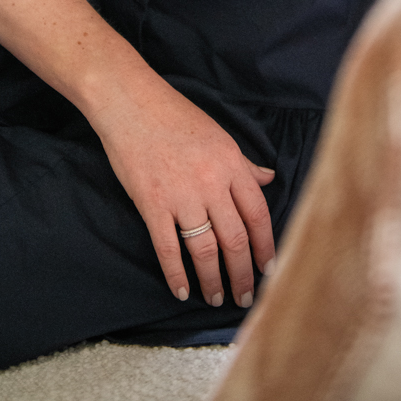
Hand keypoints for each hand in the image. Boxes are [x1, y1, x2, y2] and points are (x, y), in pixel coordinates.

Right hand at [91, 78, 275, 308]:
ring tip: (217, 297)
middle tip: (246, 297)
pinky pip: (168, 248)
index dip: (266, 247)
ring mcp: (181, 195)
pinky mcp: (152, 203)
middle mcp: (211, 182)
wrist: (130, 103)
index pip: (258, 215)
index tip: (270, 270)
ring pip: (205, 249)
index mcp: (231, 163)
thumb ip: (243, 163)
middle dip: (243, 274)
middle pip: (235, 239)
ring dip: (213, 279)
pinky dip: (176, 273)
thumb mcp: (218, 135)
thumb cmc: (174, 115)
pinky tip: (182, 290)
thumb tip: (267, 179)